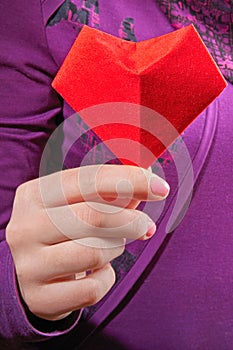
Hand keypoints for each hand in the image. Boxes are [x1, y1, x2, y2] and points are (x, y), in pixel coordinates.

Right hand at [6, 165, 168, 320]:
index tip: (161, 188)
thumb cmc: (64, 231)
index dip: (130, 180)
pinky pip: (92, 289)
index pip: (88, 179)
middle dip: (132, 220)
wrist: (33, 271)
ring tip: (110, 246)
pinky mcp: (40, 297)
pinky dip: (106, 278)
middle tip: (145, 225)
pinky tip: (98, 271)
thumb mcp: (79, 205)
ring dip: (115, 249)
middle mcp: (25, 227)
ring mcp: (28, 265)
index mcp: (35, 195)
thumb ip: (111, 192)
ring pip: (95, 254)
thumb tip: (148, 175)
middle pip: (94, 217)